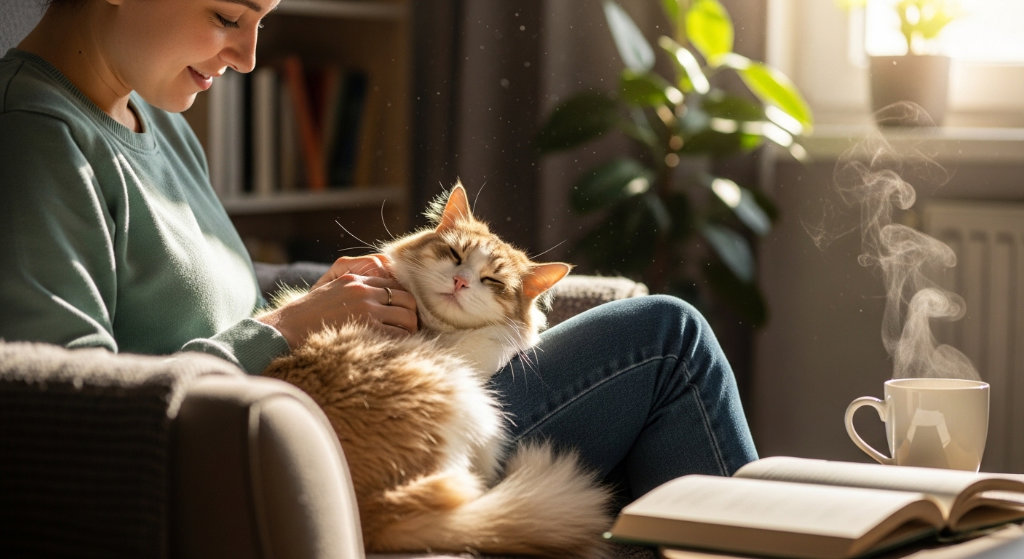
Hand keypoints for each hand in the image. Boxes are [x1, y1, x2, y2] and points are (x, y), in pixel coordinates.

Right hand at [258, 256, 417, 347]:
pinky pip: (397, 333)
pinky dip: (402, 341)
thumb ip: (350, 289)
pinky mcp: (365, 325)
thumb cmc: (306, 314)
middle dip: (412, 313)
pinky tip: (397, 347)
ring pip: (407, 316)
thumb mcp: (329, 290)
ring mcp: (366, 307)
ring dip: (410, 328)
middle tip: (409, 327)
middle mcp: (363, 290)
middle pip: (406, 298)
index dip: (403, 300)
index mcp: (355, 279)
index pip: (394, 285)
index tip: (403, 312)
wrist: (286, 328)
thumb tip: (372, 297)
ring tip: (405, 338)